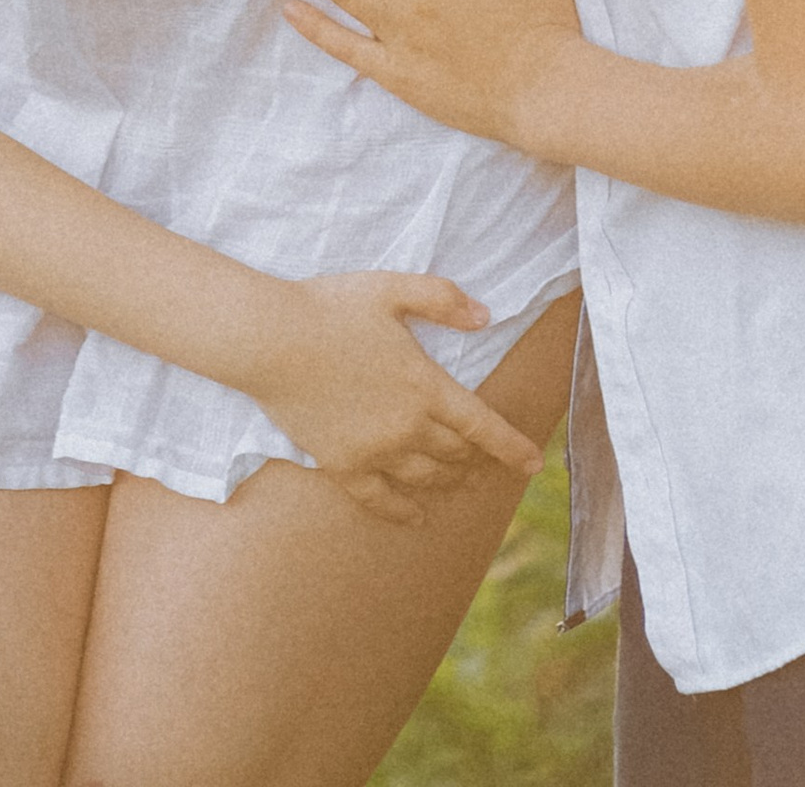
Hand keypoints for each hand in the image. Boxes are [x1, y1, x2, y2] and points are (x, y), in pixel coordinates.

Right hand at [246, 269, 543, 524]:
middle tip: (484, 460)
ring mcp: (375, 451)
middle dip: (476, 459)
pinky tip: (415, 516)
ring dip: (448, 481)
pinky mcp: (343, 466)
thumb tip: (485, 316)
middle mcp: (407, 426)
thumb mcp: (391, 288)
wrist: (271, 339)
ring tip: (456, 480)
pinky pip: (381, 501)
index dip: (512, 448)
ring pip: (426, 479)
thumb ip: (442, 299)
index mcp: (425, 385)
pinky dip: (404, 511)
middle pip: (456, 455)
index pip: (482, 426)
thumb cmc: (330, 306)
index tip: (534, 465)